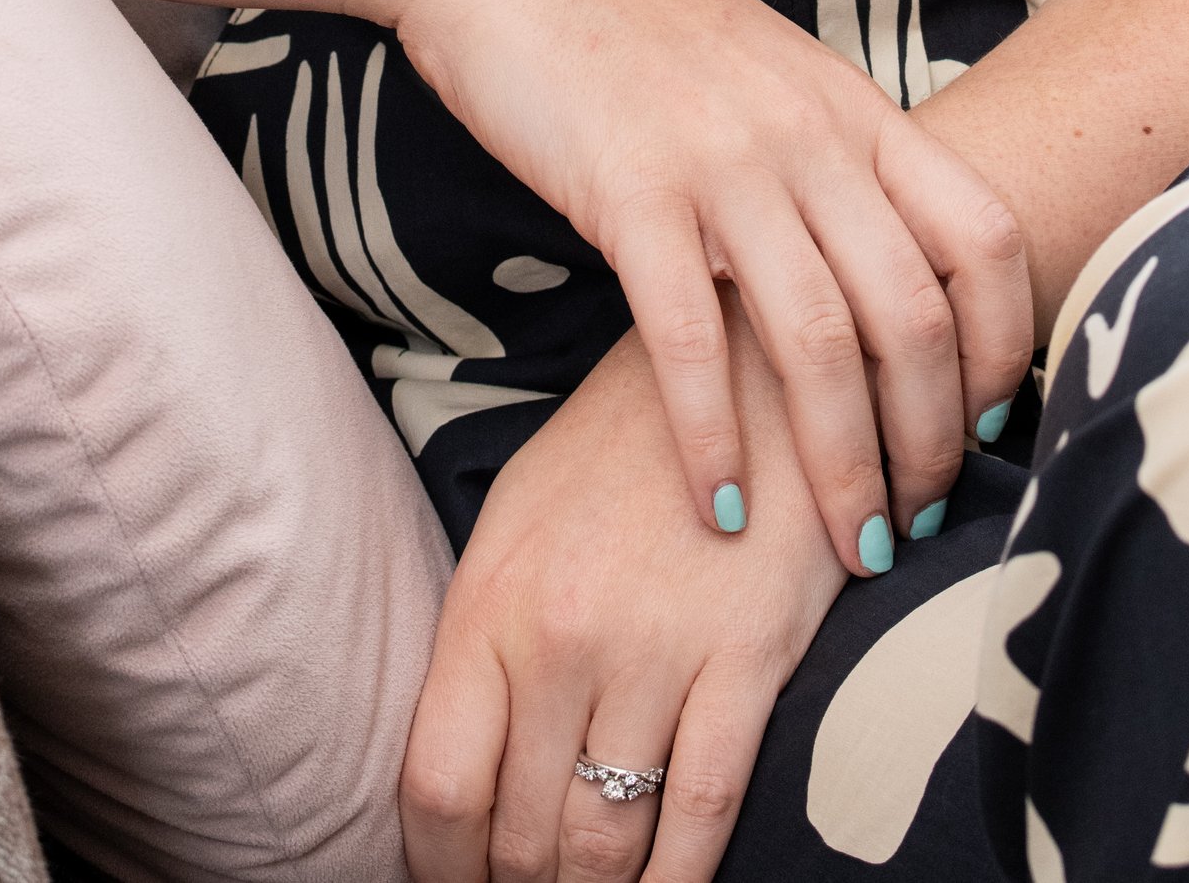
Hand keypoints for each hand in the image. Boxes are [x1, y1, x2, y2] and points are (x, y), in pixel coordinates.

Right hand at [393, 0, 1030, 576]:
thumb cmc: (628, 21)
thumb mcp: (764, 73)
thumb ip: (828, 156)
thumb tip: (877, 267)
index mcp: (852, 105)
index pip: (983, 237)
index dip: (1002, 347)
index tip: (984, 428)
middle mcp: (807, 133)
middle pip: (914, 314)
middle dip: (929, 444)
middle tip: (915, 524)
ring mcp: (721, 160)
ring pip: (819, 345)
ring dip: (841, 468)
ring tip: (845, 551)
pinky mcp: (627, 192)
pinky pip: (689, 341)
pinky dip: (711, 440)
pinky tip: (717, 507)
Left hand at [402, 318, 844, 882]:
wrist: (749, 359)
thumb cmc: (625, 447)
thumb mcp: (524, 519)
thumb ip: (487, 641)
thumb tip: (467, 769)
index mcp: (489, 599)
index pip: (438, 788)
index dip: (441, 872)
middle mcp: (559, 634)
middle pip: (520, 834)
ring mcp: (653, 649)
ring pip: (606, 842)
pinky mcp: (747, 655)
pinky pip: (702, 812)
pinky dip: (678, 881)